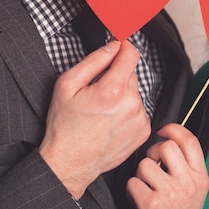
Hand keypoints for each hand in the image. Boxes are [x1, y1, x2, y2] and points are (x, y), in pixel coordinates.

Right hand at [39, 40, 149, 197]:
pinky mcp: (143, 131)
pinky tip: (110, 120)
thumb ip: (93, 60)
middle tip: (97, 89)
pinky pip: (138, 109)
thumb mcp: (67, 85)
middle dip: (116, 75)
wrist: (69, 163)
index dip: (123, 47)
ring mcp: (139, 119)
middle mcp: (131, 105)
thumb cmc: (64, 126)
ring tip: (102, 109)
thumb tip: (113, 46)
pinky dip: (127, 110)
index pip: (131, 55)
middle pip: (131, 73)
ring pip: (134, 92)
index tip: (118, 46)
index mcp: (113, 91)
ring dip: (122, 94)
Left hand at [127, 124, 208, 208]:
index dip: (174, 129)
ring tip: (147, 187)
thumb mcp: (194, 190)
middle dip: (153, 152)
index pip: (190, 141)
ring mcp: (170, 193)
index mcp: (201, 178)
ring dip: (141, 174)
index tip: (164, 130)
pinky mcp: (152, 203)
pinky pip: (133, 182)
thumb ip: (187, 166)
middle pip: (166, 147)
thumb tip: (169, 140)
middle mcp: (188, 184)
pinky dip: (132, 190)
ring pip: (146, 164)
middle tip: (153, 164)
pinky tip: (140, 200)